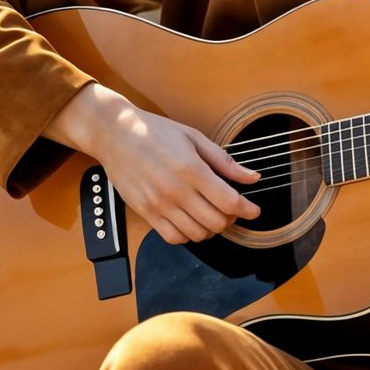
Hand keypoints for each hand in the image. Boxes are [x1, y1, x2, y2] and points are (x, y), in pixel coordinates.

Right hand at [98, 101, 262, 244]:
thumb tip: (252, 177)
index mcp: (192, 170)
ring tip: (212, 214)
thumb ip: (225, 162)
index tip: (253, 210)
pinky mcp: (146, 212)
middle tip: (232, 210)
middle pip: (216, 222)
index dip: (247, 210)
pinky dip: (188, 235)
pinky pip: (173, 237)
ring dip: (211, 228)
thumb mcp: (195, 138)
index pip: (229, 202)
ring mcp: (159, 205)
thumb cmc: (155, 132)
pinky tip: (191, 221)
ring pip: (197, 234)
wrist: (115, 134)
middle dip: (231, 219)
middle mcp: (176, 191)